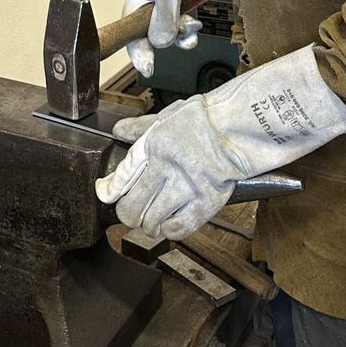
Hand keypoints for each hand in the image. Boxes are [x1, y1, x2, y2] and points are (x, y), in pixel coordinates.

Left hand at [96, 46, 345, 238]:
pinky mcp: (207, 202)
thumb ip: (140, 128)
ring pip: (153, 221)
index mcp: (154, 146)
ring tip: (149, 220)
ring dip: (147, 224)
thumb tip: (118, 131)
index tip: (105, 193)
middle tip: (129, 211)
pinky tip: (167, 225)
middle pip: (133, 207)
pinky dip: (169, 230)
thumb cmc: (203, 119)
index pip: (121, 178)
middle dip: (127, 213)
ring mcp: (187, 187)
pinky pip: (179, 228)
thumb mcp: (166, 116)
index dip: (108, 191)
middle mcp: (167, 169)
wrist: (240, 127)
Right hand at [124, 0, 232, 77]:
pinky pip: (187, 21)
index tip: (145, 66)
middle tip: (175, 49)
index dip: (135, 46)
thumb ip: (164, 12)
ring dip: (182, 34)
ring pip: (172, 28)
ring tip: (192, 29)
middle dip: (164, 41)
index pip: (130, 24)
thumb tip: (159, 41)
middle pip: (152, 30)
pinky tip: (197, 24)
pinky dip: (191, 28)